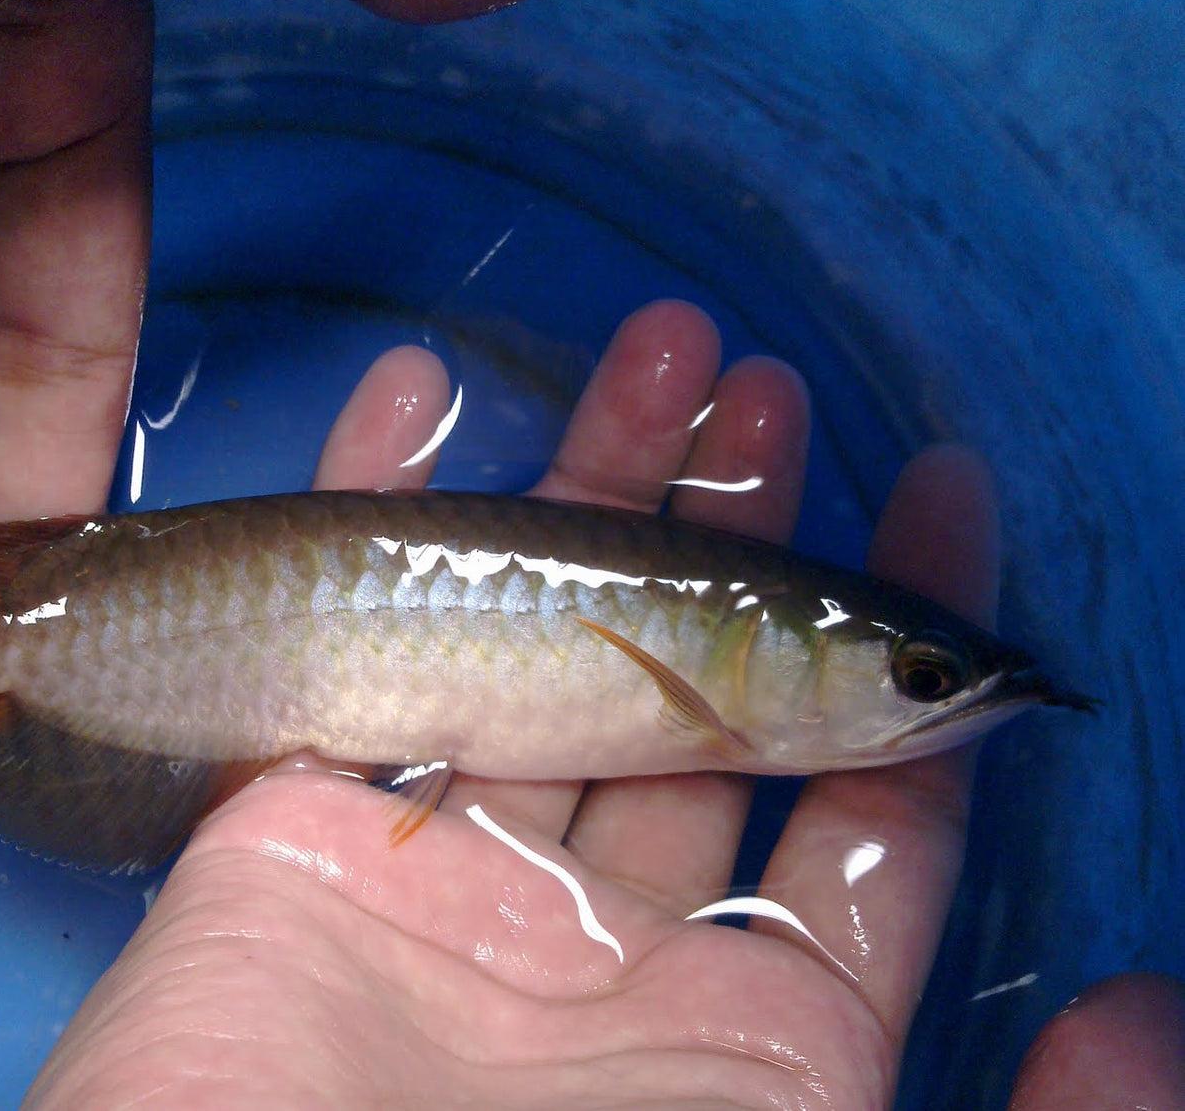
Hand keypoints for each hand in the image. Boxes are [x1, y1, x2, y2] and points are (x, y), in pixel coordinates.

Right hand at [20, 301, 1184, 1108]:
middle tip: (770, 394)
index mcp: (749, 1040)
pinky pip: (335, 643)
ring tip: (657, 351)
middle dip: (738, 536)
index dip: (901, 655)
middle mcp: (607, 948)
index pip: (862, 812)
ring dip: (586, 491)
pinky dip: (366, 514)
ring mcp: (450, 880)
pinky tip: (415, 395)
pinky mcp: (293, 837)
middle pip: (691, 696)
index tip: (935, 491)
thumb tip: (1154, 1016)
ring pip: (533, 646)